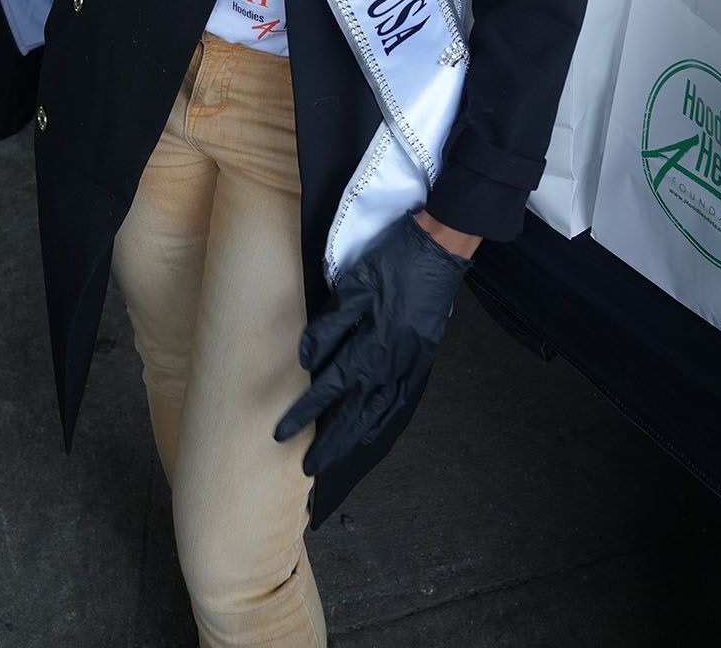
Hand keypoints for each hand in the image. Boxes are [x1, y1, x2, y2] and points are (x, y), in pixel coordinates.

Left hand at [273, 211, 471, 477]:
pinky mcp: (421, 360)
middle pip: (352, 414)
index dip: (303, 414)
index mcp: (369, 346)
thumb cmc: (392, 263)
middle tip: (307, 468)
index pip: (327, 390)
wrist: (439, 252)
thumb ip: (329, 326)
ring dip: (352, 439)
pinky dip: (384, 422)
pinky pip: (400, 401)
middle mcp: (388, 365)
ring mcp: (408, 365)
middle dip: (328, 443)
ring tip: (334, 458)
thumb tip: (304, 358)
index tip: (281, 434)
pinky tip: (372, 431)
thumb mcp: (354, 286)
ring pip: (376, 414)